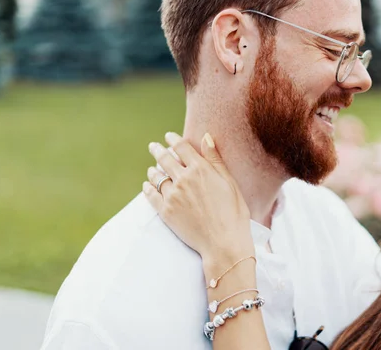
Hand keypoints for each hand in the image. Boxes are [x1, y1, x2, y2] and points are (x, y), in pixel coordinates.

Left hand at [143, 132, 252, 262]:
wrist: (223, 242)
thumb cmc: (233, 212)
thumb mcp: (229, 182)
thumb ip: (215, 159)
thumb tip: (205, 137)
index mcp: (200, 169)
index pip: (181, 147)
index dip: (173, 139)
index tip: (168, 136)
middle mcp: (183, 179)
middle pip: (165, 158)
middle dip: (158, 150)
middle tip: (153, 146)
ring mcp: (173, 195)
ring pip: (157, 176)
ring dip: (153, 170)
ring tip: (152, 168)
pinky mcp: (166, 211)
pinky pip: (151, 195)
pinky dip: (148, 187)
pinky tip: (147, 185)